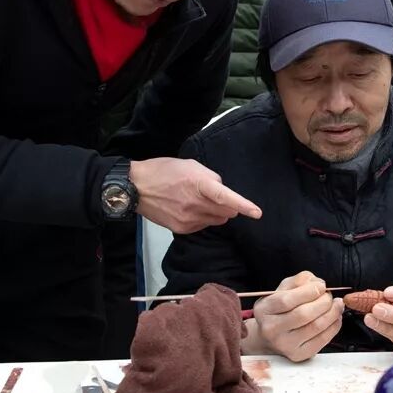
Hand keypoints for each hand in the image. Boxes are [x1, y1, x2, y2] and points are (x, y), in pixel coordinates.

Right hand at [131, 157, 260, 233]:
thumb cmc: (162, 171)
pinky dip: (203, 219)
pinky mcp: (181, 228)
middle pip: (225, 212)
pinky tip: (189, 208)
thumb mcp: (190, 164)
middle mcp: (194, 203)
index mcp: (198, 184)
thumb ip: (210, 177)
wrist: (135, 188)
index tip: (256, 213)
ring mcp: (187, 218)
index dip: (243, 205)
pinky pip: (203, 226)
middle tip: (215, 196)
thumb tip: (221, 190)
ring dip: (216, 212)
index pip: (225, 197)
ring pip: (216, 220)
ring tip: (198, 200)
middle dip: (228, 206)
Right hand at [243, 271, 343, 361]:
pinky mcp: (298, 355)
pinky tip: (336, 318)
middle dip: (323, 302)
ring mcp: (285, 345)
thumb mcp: (282, 289)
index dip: (309, 291)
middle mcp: (272, 329)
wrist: (269, 336)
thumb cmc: (278, 310)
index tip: (321, 286)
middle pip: (303, 314)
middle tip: (329, 296)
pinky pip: (322, 340)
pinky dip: (334, 326)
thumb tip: (318, 283)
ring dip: (332, 313)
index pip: (287, 300)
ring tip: (336, 304)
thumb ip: (299, 281)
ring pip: (315, 327)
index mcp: (264, 310)